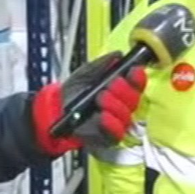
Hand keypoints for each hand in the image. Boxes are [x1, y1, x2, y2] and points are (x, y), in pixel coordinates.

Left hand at [30, 51, 146, 156]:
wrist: (56, 108)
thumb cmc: (74, 90)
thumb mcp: (86, 72)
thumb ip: (102, 64)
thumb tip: (118, 55)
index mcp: (121, 90)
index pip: (137, 84)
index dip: (138, 78)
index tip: (134, 70)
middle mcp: (123, 106)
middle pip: (134, 100)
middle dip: (124, 90)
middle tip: (111, 84)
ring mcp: (117, 122)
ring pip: (126, 116)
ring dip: (115, 105)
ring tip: (101, 98)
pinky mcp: (109, 137)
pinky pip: (116, 133)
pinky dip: (111, 124)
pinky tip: (103, 116)